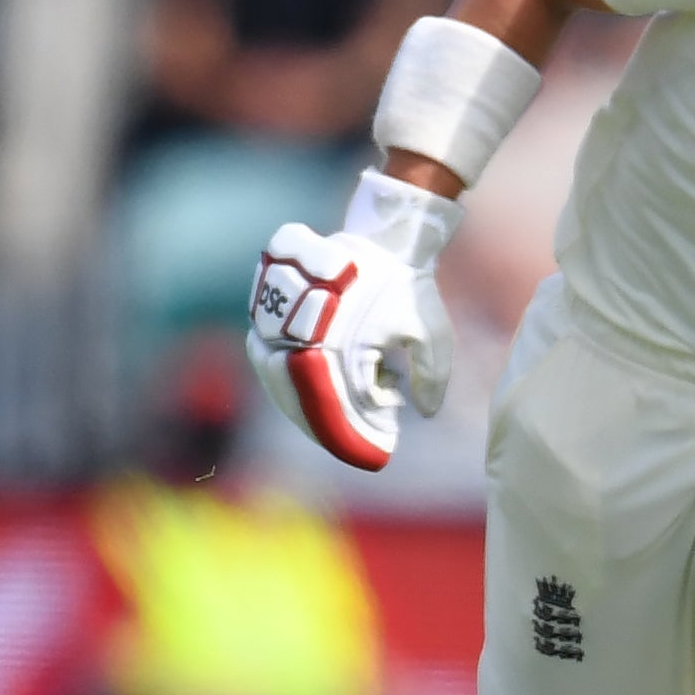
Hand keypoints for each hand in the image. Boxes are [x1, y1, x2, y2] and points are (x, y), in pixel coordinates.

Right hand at [248, 169, 458, 470]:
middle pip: (294, 393)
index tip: (375, 455)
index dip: (349, 433)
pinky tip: (307, 397)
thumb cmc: (408, 287)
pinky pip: (264, 353)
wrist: (382, 239)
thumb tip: (424, 412)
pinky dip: (283, 380)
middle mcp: (298, 328)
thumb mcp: (431, 332)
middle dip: (321, 426)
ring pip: (271, 374)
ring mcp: (277, 315)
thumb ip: (430, 376)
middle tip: (352, 447)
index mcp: (334, 336)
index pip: (332, 401)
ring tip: (327, 428)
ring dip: (296, 405)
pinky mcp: (267, 306)